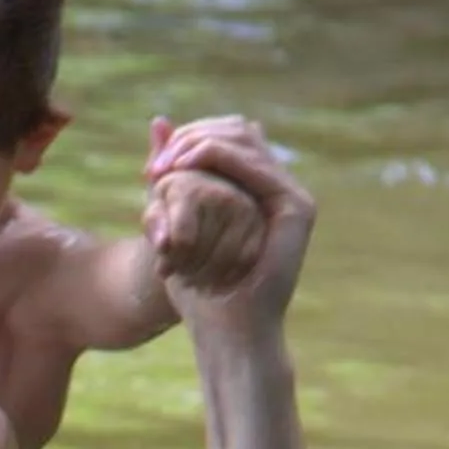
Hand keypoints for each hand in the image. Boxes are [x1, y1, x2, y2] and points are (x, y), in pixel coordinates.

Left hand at [143, 114, 313, 334]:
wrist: (224, 329)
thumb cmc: (195, 286)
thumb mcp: (170, 218)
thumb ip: (168, 171)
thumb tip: (157, 120)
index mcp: (253, 187)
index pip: (225, 134)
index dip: (188, 137)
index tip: (152, 167)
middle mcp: (275, 186)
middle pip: (236, 129)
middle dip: (191, 138)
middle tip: (155, 166)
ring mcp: (290, 195)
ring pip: (245, 138)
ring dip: (198, 144)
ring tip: (165, 167)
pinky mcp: (297, 208)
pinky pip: (256, 165)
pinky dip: (218, 156)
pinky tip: (186, 166)